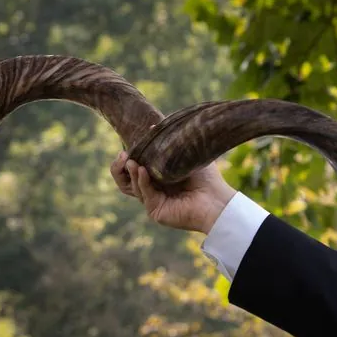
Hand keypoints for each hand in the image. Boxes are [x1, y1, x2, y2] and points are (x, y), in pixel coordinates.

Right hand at [109, 150, 236, 233]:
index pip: (134, 168)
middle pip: (125, 180)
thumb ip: (169, 141)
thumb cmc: (207, 178)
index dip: (127, 159)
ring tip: (131, 161)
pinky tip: (142, 170)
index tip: (125, 147)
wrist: (217, 200)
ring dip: (130, 173)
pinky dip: (142, 182)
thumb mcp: (185, 154)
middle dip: (119, 168)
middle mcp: (154, 190)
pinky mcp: (156, 211)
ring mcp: (154, 201)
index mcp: (158, 178)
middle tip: (123, 155)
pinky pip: (145, 194)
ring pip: (132, 187)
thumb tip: (152, 125)